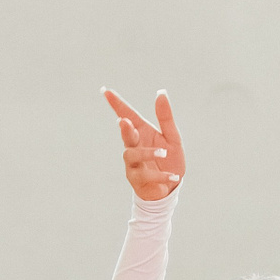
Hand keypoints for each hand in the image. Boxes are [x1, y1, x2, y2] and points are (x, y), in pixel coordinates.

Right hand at [102, 87, 184, 201]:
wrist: (170, 188)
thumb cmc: (170, 161)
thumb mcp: (172, 138)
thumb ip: (165, 117)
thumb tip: (161, 93)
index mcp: (142, 132)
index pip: (128, 115)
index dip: (117, 104)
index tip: (106, 91)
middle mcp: (134, 146)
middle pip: (126, 135)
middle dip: (125, 129)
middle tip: (124, 122)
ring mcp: (133, 163)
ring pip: (131, 154)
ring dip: (147, 153)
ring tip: (164, 153)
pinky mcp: (136, 180)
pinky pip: (145, 175)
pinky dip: (160, 175)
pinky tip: (173, 176)